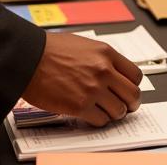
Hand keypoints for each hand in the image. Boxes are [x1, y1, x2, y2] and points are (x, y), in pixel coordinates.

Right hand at [22, 31, 141, 125]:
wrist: (30, 58)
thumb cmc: (52, 50)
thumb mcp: (85, 45)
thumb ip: (102, 58)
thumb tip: (113, 72)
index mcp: (106, 53)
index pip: (136, 75)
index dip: (133, 86)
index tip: (128, 90)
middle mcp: (104, 71)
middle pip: (133, 94)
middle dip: (130, 103)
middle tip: (124, 106)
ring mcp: (93, 89)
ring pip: (119, 110)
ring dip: (113, 113)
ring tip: (104, 110)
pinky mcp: (80, 106)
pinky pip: (101, 120)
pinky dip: (98, 120)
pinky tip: (90, 114)